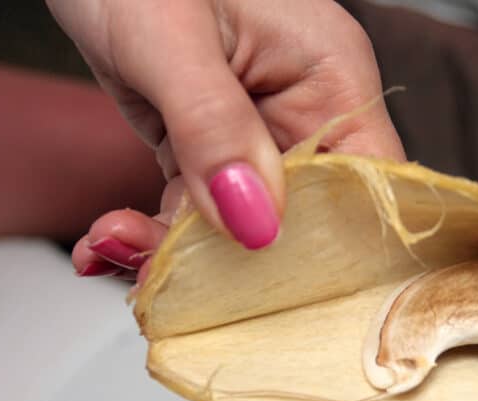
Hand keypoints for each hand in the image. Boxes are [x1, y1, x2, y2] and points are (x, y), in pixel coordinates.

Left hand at [47, 0, 403, 277]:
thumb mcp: (172, 36)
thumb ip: (215, 128)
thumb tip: (255, 223)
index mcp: (330, 77)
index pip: (366, 185)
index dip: (335, 246)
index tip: (277, 287)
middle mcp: (301, 110)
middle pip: (301, 219)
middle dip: (234, 257)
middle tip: (169, 274)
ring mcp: (252, 129)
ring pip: (240, 223)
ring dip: (175, 249)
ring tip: (115, 244)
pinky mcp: (205, 143)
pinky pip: (195, 207)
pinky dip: (152, 231)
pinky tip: (110, 240)